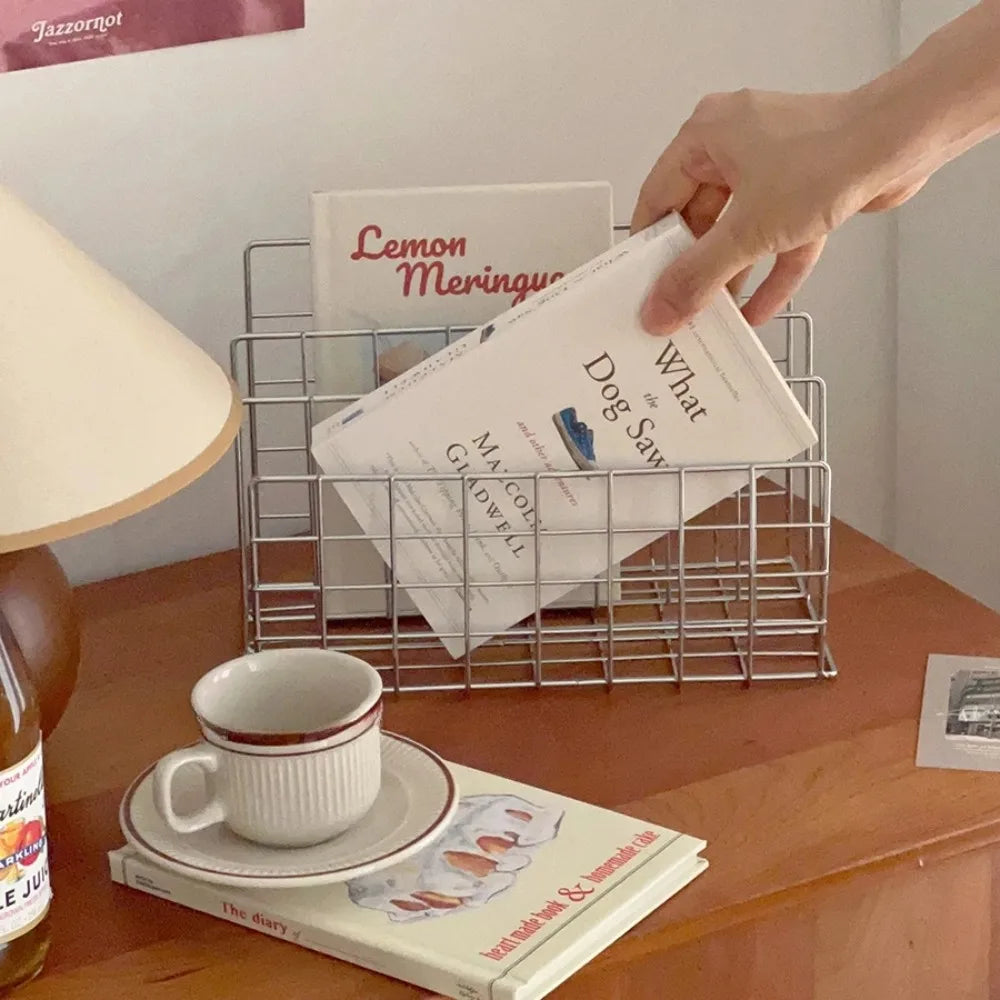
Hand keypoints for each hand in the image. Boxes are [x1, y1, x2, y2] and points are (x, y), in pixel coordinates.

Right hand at [631, 88, 929, 334]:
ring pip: (738, 232)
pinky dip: (768, 272)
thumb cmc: (826, 156)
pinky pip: (775, 238)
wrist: (902, 141)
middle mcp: (733, 147)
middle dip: (694, 270)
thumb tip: (658, 310)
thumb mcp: (746, 230)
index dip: (647, 249)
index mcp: (705, 137)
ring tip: (714, 321)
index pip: (657, 200)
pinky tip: (758, 311)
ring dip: (730, 277)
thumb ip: (698, 276)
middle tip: (678, 312)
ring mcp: (771, 168)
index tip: (641, 288)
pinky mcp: (804, 189)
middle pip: (698, 221)